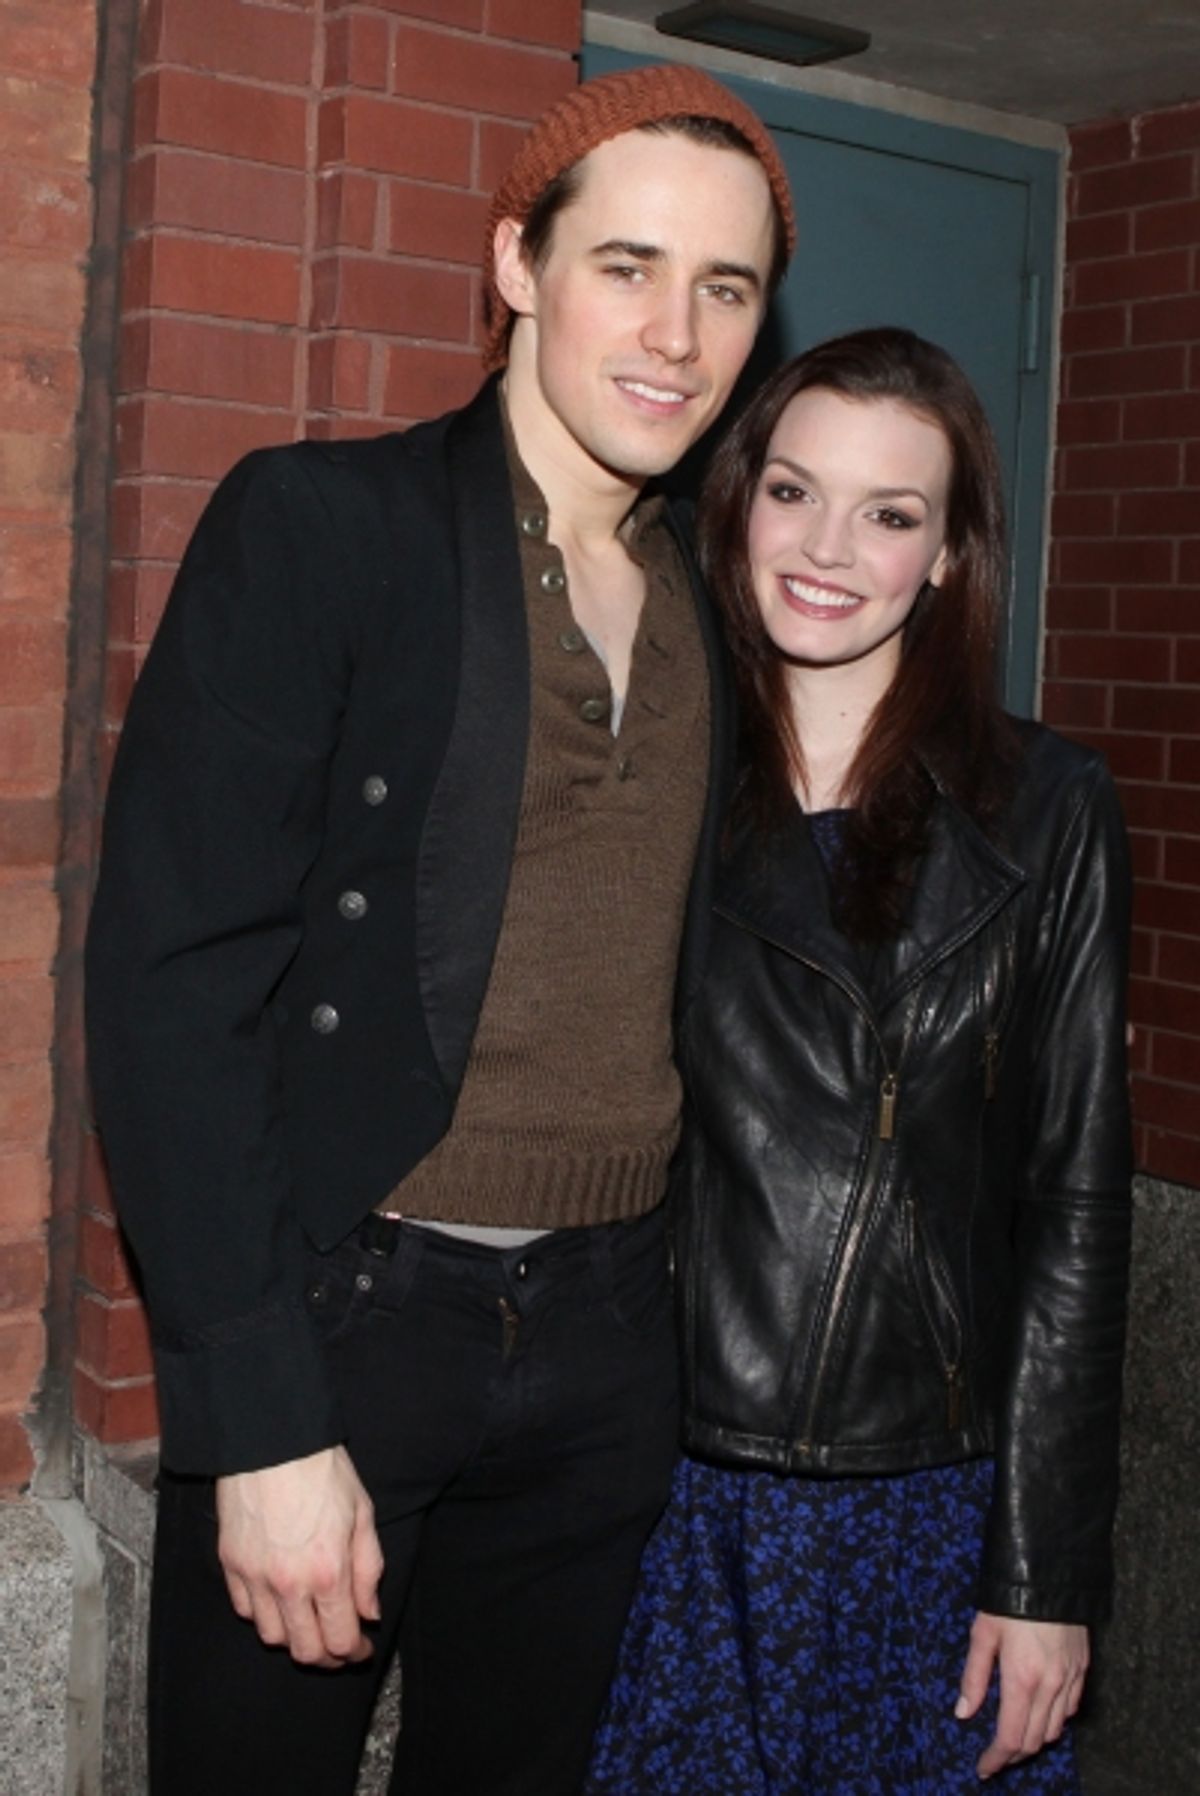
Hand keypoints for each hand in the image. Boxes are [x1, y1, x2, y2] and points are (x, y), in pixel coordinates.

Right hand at [216, 1444, 383, 1667]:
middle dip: (326, 1657)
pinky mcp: (230, 1563)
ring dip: (293, 1638)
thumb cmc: (322, 1469)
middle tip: (338, 1646)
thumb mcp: (362, 1513)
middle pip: (304, 1650)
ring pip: (271, 1636)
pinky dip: (263, 1614)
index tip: (360, 1648)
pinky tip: (279, 1600)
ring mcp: (254, 1576)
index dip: (354, 1652)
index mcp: (328, 1571)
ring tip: (309, 1623)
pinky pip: (244, 1609)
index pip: (340, 1640)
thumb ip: (369, 1568)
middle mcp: (288, 1584)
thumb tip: (369, 1613)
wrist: (272, 1439)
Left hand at [955, 1611, 1088, 1778]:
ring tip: (1015, 1737)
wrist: (1050, 1572)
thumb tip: (963, 1712)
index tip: (983, 1767)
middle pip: (1034, 1741)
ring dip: (1034, 1740)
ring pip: (1054, 1730)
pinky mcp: (1082, 1669)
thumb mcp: (983, 1633)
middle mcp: (1050, 1686)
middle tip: (995, 1756)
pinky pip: (1071, 1710)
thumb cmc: (1009, 1599)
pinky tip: (1040, 1713)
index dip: (996, 1758)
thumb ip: (974, 1677)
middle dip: (1013, 1755)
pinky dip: (1055, 1721)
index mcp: (1021, 1679)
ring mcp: (1070, 1679)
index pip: (1011, 1737)